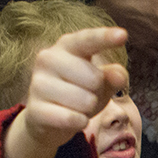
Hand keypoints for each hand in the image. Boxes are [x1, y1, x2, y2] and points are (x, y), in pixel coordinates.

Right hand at [3, 27, 129, 157]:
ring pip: (85, 101)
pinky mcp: (34, 109)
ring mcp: (38, 83)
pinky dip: (80, 122)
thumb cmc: (79, 93)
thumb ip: (114, 76)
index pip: (87, 40)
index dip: (105, 38)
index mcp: (66, 46)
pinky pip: (71, 119)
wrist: (47, 120)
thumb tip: (120, 75)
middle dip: (97, 92)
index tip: (123, 34)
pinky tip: (74, 120)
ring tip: (76, 107)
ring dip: (88, 110)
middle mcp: (48, 59)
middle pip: (94, 78)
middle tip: (85, 95)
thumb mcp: (102, 83)